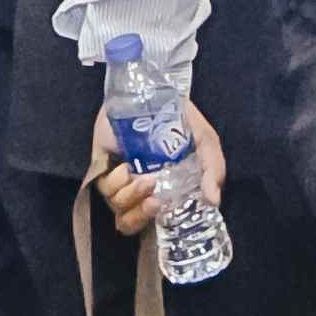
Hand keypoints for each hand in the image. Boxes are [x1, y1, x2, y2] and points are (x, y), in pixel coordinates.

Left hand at [93, 101, 224, 236]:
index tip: (164, 211)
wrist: (157, 92)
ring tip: (146, 179)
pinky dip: (115, 180)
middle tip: (155, 201)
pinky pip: (102, 184)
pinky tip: (126, 167)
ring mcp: (116, 176)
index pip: (147, 221)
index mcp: (159, 190)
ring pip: (116, 204)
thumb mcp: (205, 143)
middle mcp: (135, 188)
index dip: (150, 223)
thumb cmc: (182, 120)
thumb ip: (213, 170)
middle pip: (127, 221)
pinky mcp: (100, 163)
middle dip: (140, 215)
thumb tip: (214, 200)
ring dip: (131, 196)